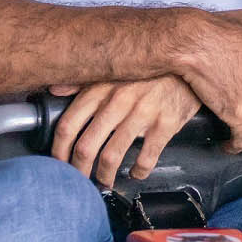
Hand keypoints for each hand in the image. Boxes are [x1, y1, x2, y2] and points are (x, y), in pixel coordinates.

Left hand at [49, 75, 200, 184]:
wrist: (188, 60)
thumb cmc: (147, 69)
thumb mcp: (112, 69)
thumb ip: (82, 81)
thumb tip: (54, 91)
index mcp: (100, 88)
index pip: (68, 126)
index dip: (59, 151)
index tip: (59, 163)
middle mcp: (117, 101)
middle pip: (86, 147)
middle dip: (78, 170)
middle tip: (79, 180)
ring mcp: (142, 113)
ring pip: (112, 156)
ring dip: (105, 176)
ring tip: (105, 181)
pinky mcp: (165, 124)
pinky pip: (146, 158)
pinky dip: (138, 172)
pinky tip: (136, 173)